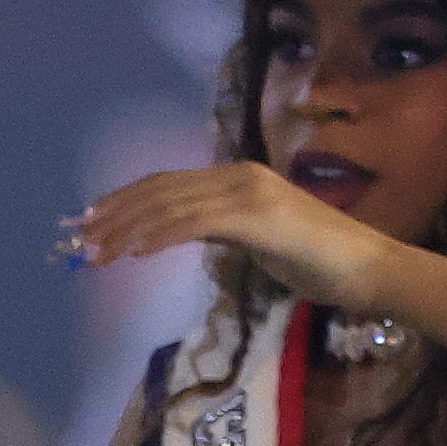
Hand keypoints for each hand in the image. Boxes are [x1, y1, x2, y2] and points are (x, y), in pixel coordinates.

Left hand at [73, 162, 403, 313]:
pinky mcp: (257, 217)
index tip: (90, 221)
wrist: (367, 268)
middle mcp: (238, 177)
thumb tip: (183, 232)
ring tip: (96, 253)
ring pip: (171, 206)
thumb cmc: (318, 261)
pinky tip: (134, 253)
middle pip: (160, 191)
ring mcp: (248, 193)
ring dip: (127, 230)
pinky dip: (160, 236)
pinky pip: (196, 223)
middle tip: (79, 240)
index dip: (124, 201)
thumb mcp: (256, 241)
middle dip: (114, 216)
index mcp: (236, 178)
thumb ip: (221, 229)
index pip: (167, 185)